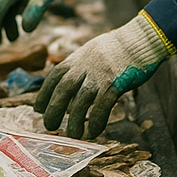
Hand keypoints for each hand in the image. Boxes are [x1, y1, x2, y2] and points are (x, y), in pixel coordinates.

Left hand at [35, 11, 173, 137]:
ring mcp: (100, 74)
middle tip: (49, 126)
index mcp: (76, 59)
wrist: (139, 40)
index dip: (44, 94)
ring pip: (82, 98)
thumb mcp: (89, 53)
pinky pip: (104, 103)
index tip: (38, 109)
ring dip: (75, 118)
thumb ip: (77, 67)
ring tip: (73, 135)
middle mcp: (84, 66)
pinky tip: (94, 132)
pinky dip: (97, 119)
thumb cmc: (115, 49)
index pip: (54, 77)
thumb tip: (66, 83)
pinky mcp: (116, 82)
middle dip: (54, 108)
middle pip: (63, 88)